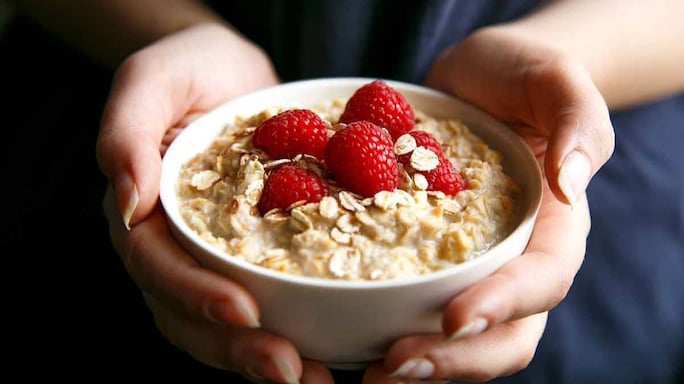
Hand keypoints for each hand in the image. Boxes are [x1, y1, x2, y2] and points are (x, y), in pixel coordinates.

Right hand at [96, 23, 334, 382]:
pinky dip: (297, 329)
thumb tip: (127, 200)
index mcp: (144, 215)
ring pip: (228, 325)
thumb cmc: (189, 68)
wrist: (234, 74)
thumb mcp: (152, 81)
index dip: (195, 294)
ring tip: (314, 378)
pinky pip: (271, 300)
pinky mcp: (259, 255)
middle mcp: (176, 248)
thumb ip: (127, 132)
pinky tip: (331, 350)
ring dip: (267, 357)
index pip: (158, 268)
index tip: (243, 311)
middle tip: (288, 369)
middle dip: (237, 347)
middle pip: (190, 315)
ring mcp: (217, 258)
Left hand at [362, 26, 613, 381]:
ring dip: (422, 364)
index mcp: (555, 226)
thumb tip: (571, 181)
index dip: (503, 305)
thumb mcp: (553, 80)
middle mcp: (516, 259)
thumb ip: (576, 120)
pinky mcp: (427, 260)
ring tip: (371, 372)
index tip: (453, 318)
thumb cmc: (519, 76)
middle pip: (505, 333)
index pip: (542, 279)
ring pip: (461, 337)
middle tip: (396, 366)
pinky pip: (415, 305)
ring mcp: (471, 267)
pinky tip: (347, 333)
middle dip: (455, 359)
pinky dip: (389, 328)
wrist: (474, 81)